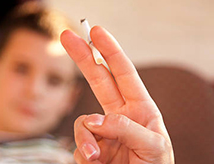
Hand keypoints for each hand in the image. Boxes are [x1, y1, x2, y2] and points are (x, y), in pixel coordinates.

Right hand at [61, 26, 173, 163]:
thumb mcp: (154, 146)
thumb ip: (128, 128)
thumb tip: (96, 120)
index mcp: (139, 108)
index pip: (123, 73)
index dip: (110, 51)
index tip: (96, 33)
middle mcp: (119, 115)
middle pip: (98, 79)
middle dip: (83, 57)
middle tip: (68, 36)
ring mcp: (103, 131)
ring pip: (84, 122)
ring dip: (85, 136)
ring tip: (95, 156)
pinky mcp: (91, 148)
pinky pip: (79, 145)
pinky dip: (84, 153)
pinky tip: (97, 163)